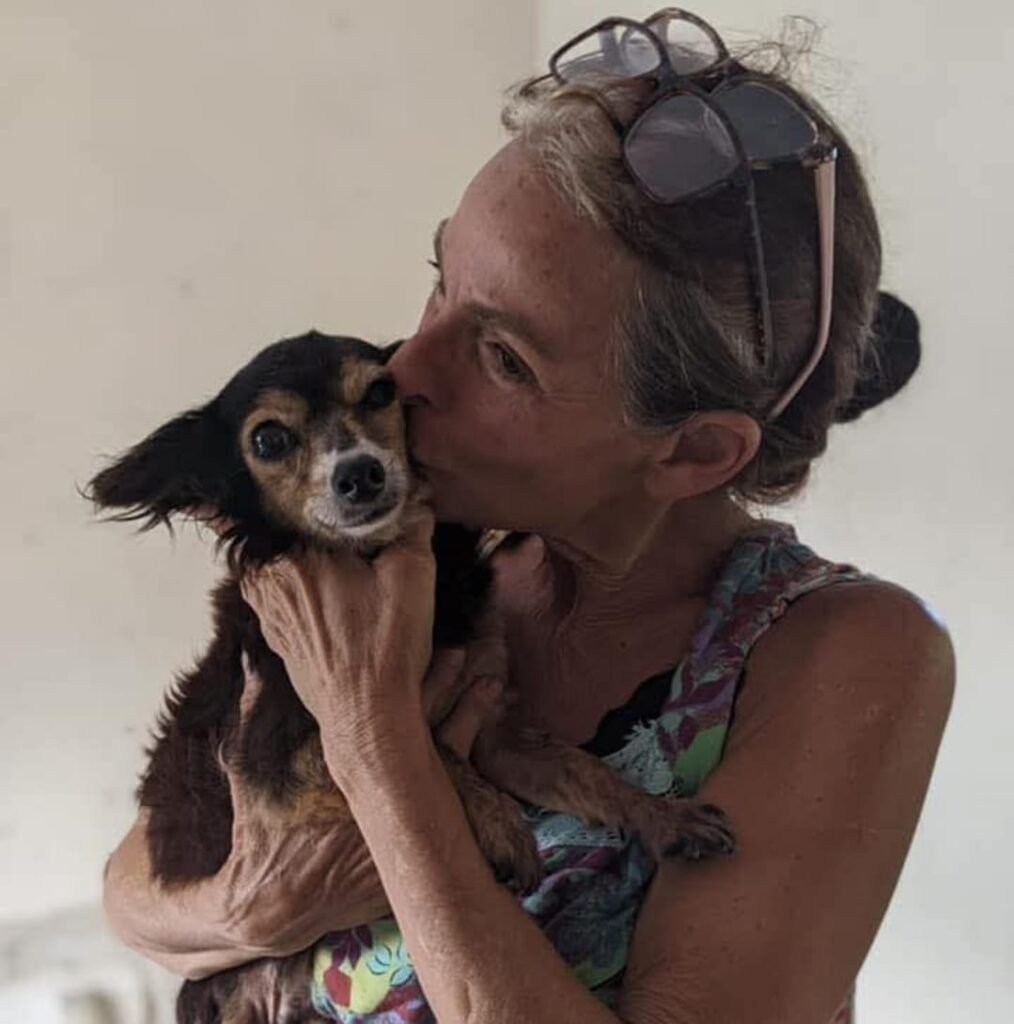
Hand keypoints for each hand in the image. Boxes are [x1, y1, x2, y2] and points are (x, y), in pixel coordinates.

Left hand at [238, 507, 437, 767]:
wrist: (368, 715)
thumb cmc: (386, 645)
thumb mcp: (412, 576)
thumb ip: (412, 526)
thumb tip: (415, 495)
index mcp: (298, 556)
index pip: (265, 507)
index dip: (257, 487)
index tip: (250, 472)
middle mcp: (273, 582)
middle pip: (260, 535)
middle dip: (269, 516)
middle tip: (282, 492)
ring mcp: (270, 613)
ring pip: (260, 567)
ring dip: (272, 551)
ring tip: (289, 536)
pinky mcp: (277, 638)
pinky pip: (267, 597)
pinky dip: (277, 583)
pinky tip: (305, 582)